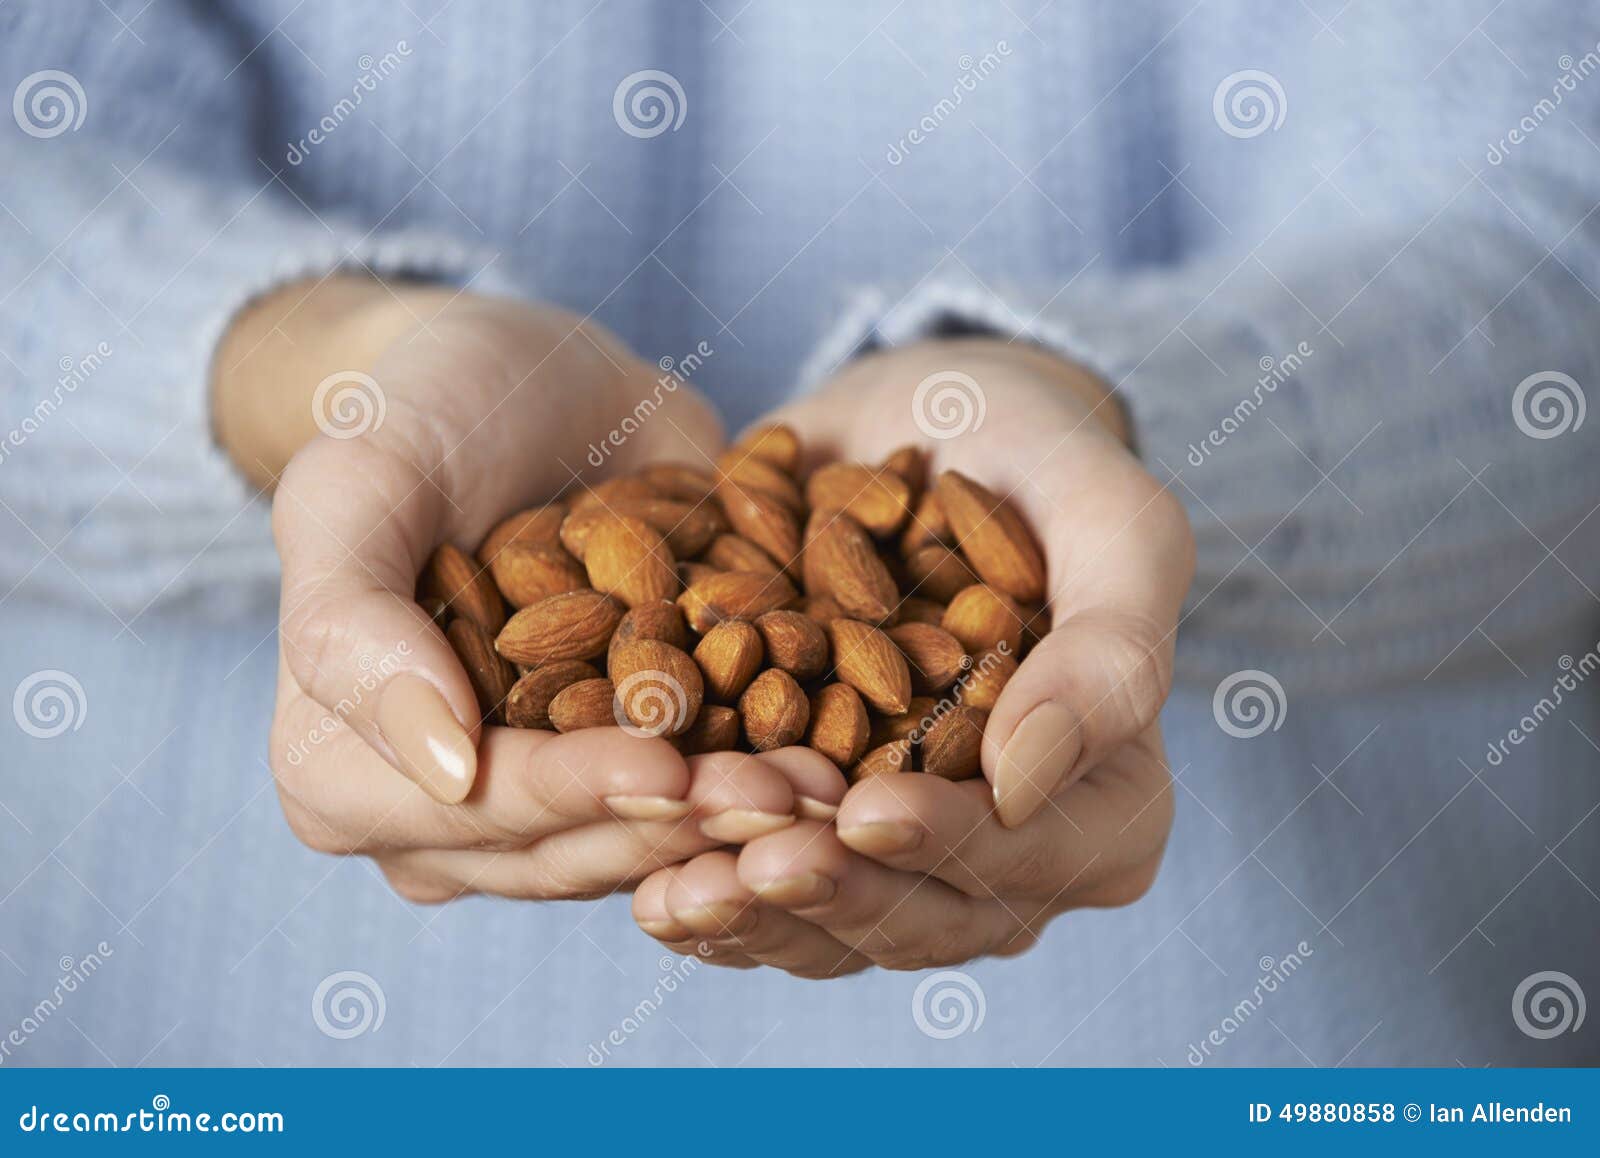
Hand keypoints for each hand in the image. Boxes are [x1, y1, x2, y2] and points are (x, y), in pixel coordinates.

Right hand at [228, 278, 803, 903]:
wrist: (531, 379)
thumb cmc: (422, 415)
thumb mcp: (356, 486)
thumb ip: (352, 623)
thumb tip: (443, 769)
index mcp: (343, 775)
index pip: (470, 812)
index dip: (568, 796)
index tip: (666, 768)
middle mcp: (447, 816)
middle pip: (570, 847)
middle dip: (681, 824)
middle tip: (789, 795)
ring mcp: (550, 796)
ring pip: (649, 839)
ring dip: (741, 822)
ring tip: (830, 783)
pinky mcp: (638, 760)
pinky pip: (705, 797)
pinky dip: (770, 780)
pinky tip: (846, 762)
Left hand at [632, 337, 1191, 972]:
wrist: (929, 432)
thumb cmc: (1042, 462)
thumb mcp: (1111, 522)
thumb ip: (1110, 649)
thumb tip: (1023, 783)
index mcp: (1108, 804)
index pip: (1031, 855)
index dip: (951, 845)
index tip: (865, 814)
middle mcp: (1012, 855)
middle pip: (925, 914)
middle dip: (834, 897)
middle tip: (746, 868)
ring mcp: (908, 856)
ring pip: (836, 927)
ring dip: (755, 920)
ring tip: (674, 893)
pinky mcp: (817, 835)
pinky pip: (765, 895)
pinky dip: (708, 896)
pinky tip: (646, 885)